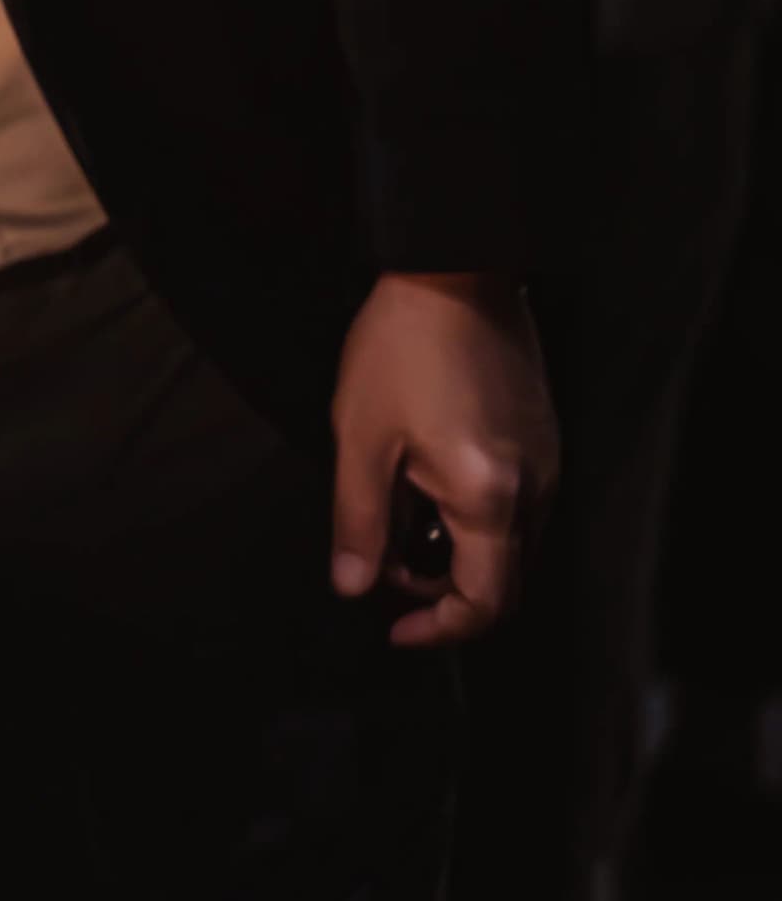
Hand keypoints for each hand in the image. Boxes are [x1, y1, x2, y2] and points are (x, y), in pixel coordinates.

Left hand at [329, 269, 555, 646]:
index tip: (395, 629)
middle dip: (441, 587)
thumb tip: (352, 585)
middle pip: (503, 578)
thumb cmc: (399, 349)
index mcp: (490, 497)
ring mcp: (548, 463)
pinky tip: (424, 482)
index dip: (440, 628)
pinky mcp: (544, 438)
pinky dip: (473, 517)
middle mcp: (536, 490)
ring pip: (510, 543)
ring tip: (394, 513)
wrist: (455, 271)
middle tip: (381, 561)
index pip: (484, 599)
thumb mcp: (361, 437)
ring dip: (455, 551)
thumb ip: (358, 519)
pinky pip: (517, 504)